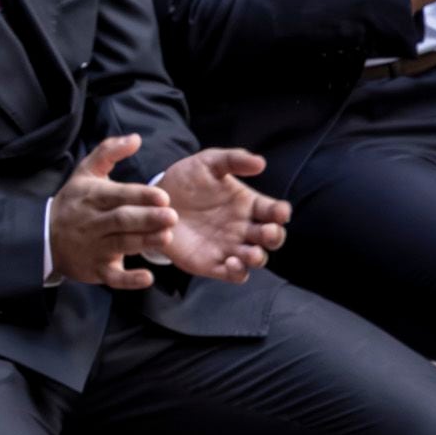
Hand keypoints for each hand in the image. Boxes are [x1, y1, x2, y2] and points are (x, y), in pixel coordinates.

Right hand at [49, 136, 170, 291]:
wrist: (42, 237)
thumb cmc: (74, 202)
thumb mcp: (86, 173)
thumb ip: (108, 152)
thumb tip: (135, 138)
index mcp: (93, 197)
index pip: (117, 195)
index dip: (139, 195)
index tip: (163, 196)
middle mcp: (93, 222)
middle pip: (121, 220)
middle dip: (146, 218)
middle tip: (172, 216)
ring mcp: (94, 247)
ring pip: (120, 245)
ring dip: (144, 242)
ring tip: (166, 237)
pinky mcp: (96, 270)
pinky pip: (112, 277)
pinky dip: (128, 280)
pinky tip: (147, 278)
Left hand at [153, 147, 286, 282]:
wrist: (154, 202)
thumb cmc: (186, 179)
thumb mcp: (209, 163)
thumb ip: (233, 159)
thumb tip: (260, 163)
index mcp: (250, 205)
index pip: (274, 211)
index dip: (281, 213)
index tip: (280, 212)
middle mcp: (245, 228)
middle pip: (271, 238)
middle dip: (275, 236)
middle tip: (267, 232)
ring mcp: (230, 247)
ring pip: (256, 259)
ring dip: (258, 257)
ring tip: (251, 253)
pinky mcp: (212, 264)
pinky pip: (234, 274)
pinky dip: (238, 272)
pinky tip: (231, 263)